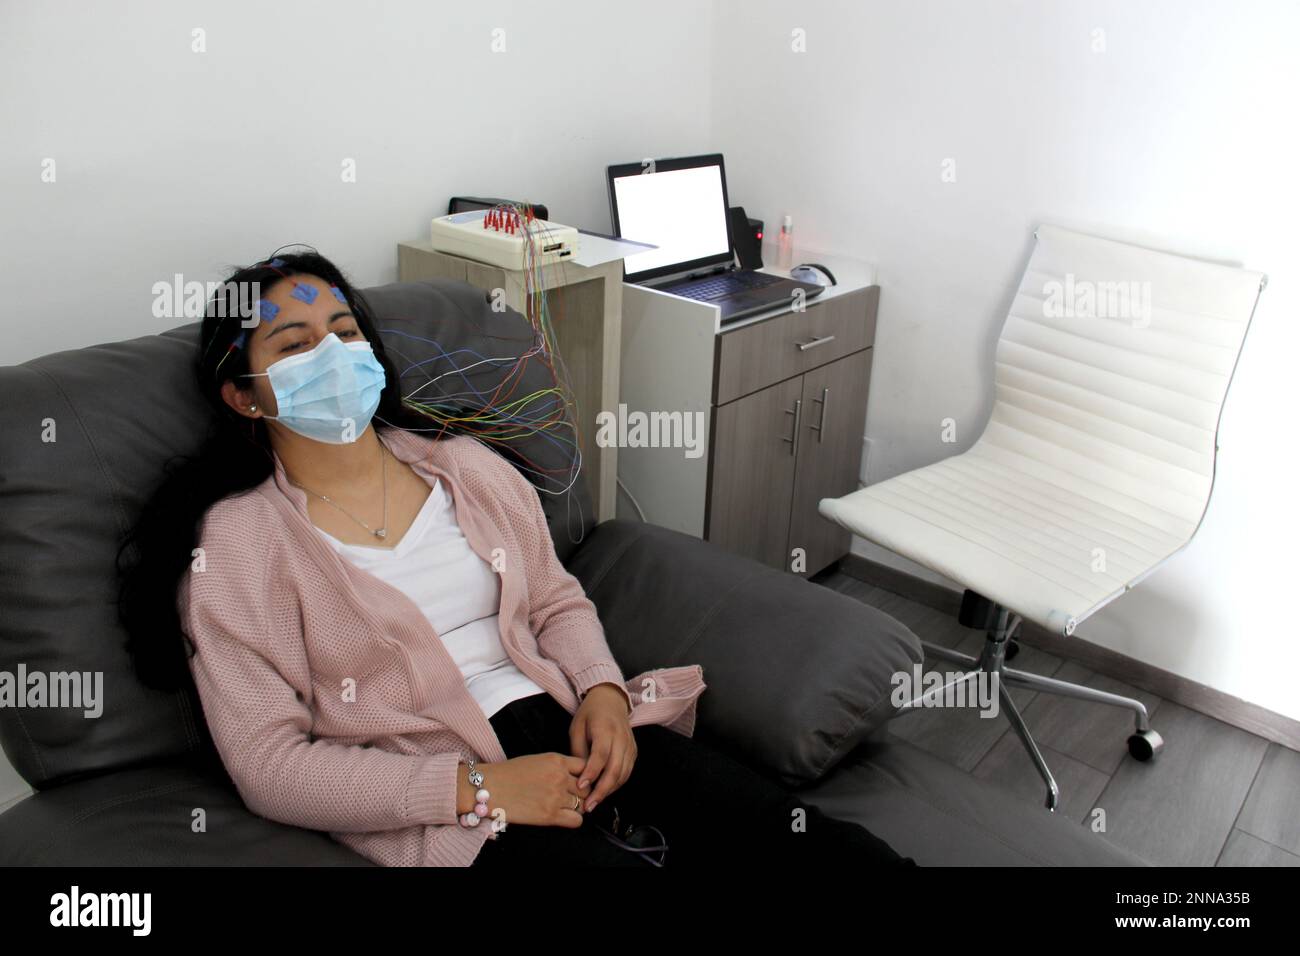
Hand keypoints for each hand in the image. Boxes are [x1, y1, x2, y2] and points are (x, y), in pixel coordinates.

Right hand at [473, 754, 589, 827]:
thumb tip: (574, 778)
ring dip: (576, 808)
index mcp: (556, 760)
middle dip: (581, 794)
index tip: (579, 782)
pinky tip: (562, 817)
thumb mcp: (537, 760)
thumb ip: (557, 766)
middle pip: (587, 787)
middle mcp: (560, 777)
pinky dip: (573, 820)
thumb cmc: (508, 774)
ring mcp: (556, 796)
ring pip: (583, 805)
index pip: (586, 766)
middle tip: (571, 798)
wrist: (488, 788)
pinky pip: (576, 821)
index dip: (584, 776)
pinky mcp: (550, 815)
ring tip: (562, 808)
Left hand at [569, 682, 635, 812]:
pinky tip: (605, 791)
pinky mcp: (634, 751)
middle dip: (602, 790)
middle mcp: (621, 738)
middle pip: (615, 768)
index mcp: (605, 729)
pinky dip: (617, 784)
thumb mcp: (577, 727)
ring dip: (609, 790)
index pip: (600, 755)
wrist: (611, 699)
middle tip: (589, 805)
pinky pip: (627, 771)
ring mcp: (630, 745)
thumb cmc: (590, 713)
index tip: (581, 787)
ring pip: (623, 773)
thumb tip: (578, 775)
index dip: (591, 772)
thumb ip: (578, 750)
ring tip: (595, 802)